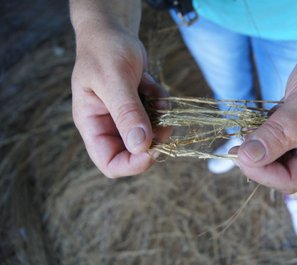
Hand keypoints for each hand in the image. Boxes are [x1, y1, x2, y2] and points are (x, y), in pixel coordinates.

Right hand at [71, 24, 168, 177]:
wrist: (113, 32)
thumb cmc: (104, 51)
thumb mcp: (113, 80)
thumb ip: (126, 112)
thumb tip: (140, 146)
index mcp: (93, 125)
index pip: (110, 163)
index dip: (132, 165)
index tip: (153, 151)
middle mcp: (110, 126)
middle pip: (135, 152)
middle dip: (154, 140)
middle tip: (165, 123)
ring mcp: (127, 117)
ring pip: (152, 135)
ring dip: (161, 120)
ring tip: (158, 98)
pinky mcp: (141, 107)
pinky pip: (158, 117)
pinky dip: (162, 104)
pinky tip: (152, 85)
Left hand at [236, 49, 296, 192]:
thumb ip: (274, 138)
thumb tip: (246, 159)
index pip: (293, 181)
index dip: (264, 173)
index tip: (241, 157)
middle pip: (282, 173)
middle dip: (258, 162)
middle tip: (236, 148)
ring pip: (275, 160)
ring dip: (256, 150)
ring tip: (243, 136)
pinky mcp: (295, 135)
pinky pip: (273, 145)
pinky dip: (260, 139)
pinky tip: (251, 129)